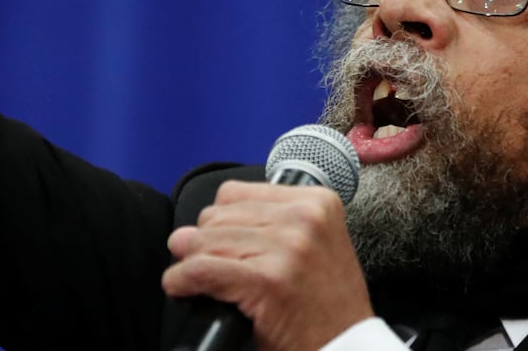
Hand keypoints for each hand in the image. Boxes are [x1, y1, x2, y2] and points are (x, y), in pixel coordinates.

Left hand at [164, 181, 375, 350]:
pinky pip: (200, 270)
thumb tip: (187, 231)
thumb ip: (266, 225)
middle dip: (206, 243)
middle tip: (216, 269)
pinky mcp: (267, 280)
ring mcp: (287, 248)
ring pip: (203, 241)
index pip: (236, 191)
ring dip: (192, 263)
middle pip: (217, 215)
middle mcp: (304, 218)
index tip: (226, 244)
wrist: (347, 346)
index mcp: (318, 202)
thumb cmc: (327, 305)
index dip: (221, 221)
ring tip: (202, 281)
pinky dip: (181, 281)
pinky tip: (183, 289)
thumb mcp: (314, 245)